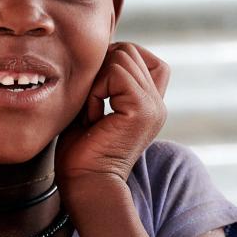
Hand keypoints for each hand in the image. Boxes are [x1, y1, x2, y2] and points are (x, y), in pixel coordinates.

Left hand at [54, 42, 169, 199]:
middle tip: (90, 105)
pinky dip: (96, 91)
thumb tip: (95, 53)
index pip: (147, 59)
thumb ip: (101, 83)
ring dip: (97, 81)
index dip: (118, 61)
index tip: (96, 89)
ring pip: (123, 55)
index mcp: (148, 106)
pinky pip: (115, 73)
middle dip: (100, 70)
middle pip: (129, 51)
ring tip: (92, 113)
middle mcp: (156, 105)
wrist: (84, 186)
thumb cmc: (80, 154)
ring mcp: (153, 106)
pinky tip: (92, 117)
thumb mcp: (92, 109)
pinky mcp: (143, 109)